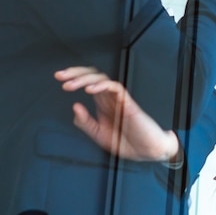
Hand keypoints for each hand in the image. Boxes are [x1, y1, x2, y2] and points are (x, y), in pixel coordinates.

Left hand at [54, 67, 179, 162]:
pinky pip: (116, 88)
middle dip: (75, 73)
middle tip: (60, 75)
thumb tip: (75, 106)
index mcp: (103, 104)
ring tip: (71, 84)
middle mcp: (110, 99)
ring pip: (103, 79)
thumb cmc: (129, 142)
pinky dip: (103, 86)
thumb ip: (86, 122)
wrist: (148, 151)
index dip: (74, 78)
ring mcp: (119, 100)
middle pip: (94, 76)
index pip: (88, 83)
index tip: (59, 78)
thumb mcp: (99, 135)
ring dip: (85, 79)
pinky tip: (90, 90)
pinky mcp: (128, 104)